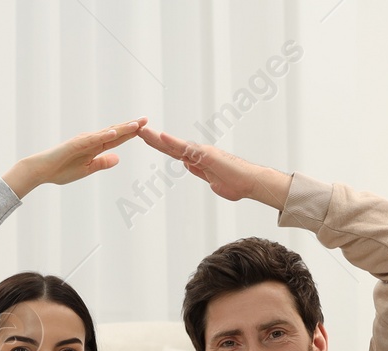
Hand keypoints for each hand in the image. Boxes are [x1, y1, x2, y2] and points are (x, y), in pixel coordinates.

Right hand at [2, 119, 146, 197]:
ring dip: (121, 128)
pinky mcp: (75, 145)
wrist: (42, 171)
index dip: (131, 133)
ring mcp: (83, 141)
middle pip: (114, 132)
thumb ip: (103, 163)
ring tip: (136, 124)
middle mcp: (91, 140)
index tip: (145, 128)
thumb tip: (118, 158)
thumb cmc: (61, 170)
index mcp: (95, 147)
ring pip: (106, 133)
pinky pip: (91, 140)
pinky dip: (103, 136)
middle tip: (146, 119)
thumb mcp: (88, 169)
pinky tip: (114, 132)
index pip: (116, 139)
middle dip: (130, 127)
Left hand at [136, 126, 291, 207]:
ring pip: (175, 145)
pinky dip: (173, 143)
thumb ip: (199, 172)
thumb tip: (188, 166)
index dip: (159, 145)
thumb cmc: (236, 183)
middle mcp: (198, 153)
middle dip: (152, 138)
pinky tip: (161, 137)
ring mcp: (202, 153)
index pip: (174, 151)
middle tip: (136, 129)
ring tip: (142, 130)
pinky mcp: (207, 156)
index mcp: (197, 160)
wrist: (251, 183)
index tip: (145, 138)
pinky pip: (187, 149)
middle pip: (170, 145)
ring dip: (157, 138)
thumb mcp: (212, 180)